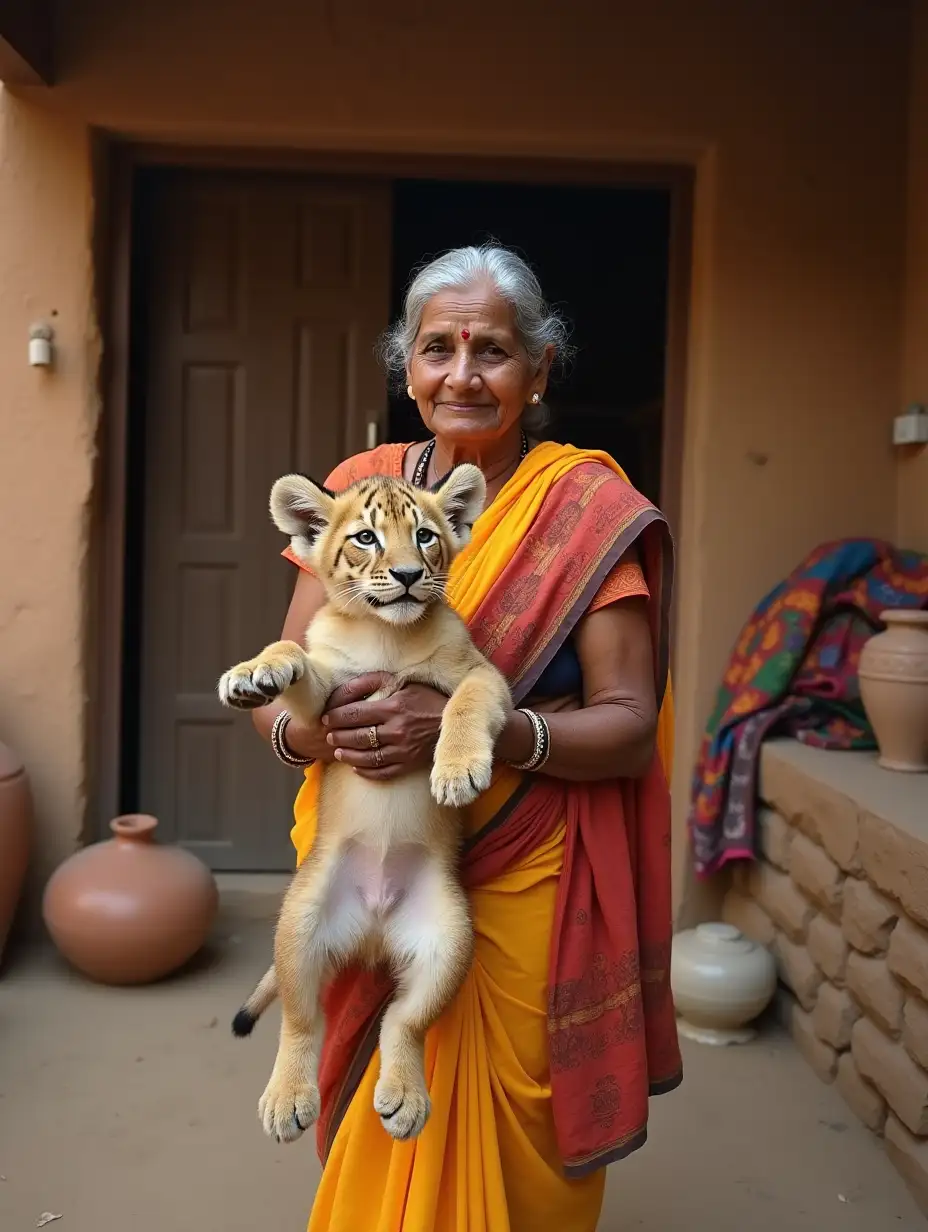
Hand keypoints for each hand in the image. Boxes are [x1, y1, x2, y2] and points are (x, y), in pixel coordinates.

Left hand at [321, 672, 447, 780]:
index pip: (355, 714)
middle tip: (328, 736)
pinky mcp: (409, 764)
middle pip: (358, 736)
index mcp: (394, 707)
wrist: (454, 721)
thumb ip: (374, 681)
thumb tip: (348, 686)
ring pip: (367, 757)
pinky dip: (366, 772)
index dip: (336, 717)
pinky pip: (382, 772)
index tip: (326, 718)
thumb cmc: (426, 698)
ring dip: (348, 755)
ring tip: (338, 752)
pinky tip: (356, 768)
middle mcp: (397, 730)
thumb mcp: (403, 682)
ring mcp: (403, 750)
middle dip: (338, 736)